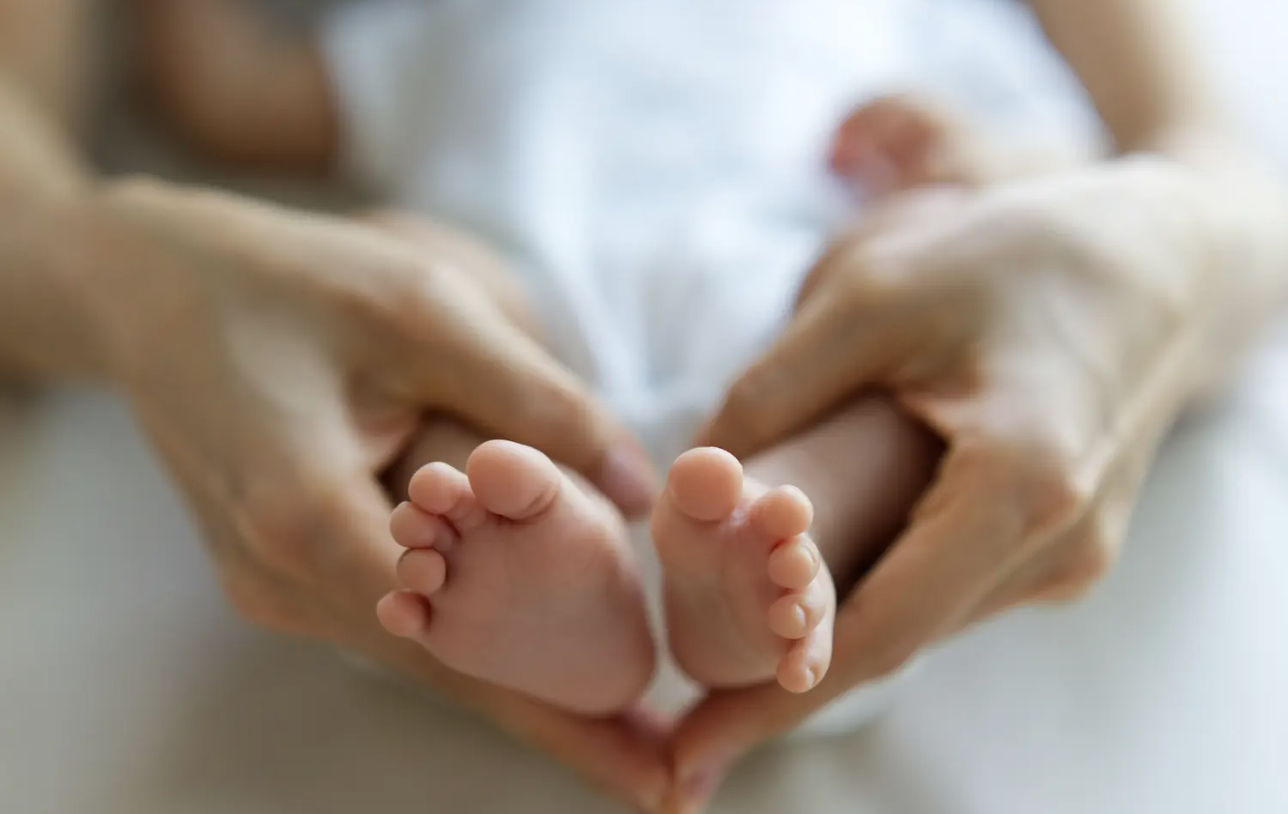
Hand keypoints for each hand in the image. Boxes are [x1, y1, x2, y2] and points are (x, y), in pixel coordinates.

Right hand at [78, 179, 665, 808]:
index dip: (557, 705)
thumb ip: (535, 400)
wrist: (155, 286)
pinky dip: (465, 641)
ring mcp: (271, 581)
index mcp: (307, 514)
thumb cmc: (294, 282)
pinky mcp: (277, 566)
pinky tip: (528, 655)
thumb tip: (634, 490)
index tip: (640, 759)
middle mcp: (280, 574)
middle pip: (442, 668)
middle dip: (552, 723)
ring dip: (514, 687)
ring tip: (615, 729)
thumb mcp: (427, 311)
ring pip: (418, 653)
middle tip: (656, 775)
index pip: (458, 642)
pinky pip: (388, 619)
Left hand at [668, 158, 1235, 810]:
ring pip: (923, 617)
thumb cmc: (1020, 256)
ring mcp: (1067, 552)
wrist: (1156, 260)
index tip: (695, 748)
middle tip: (690, 682)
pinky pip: (953, 587)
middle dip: (789, 659)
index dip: (777, 696)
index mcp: (1019, 485)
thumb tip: (692, 476)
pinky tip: (823, 568)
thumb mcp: (876, 294)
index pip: (880, 631)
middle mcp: (1055, 543)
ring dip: (834, 624)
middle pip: (897, 632)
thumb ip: (775, 386)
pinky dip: (882, 587)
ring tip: (735, 617)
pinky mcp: (1062, 543)